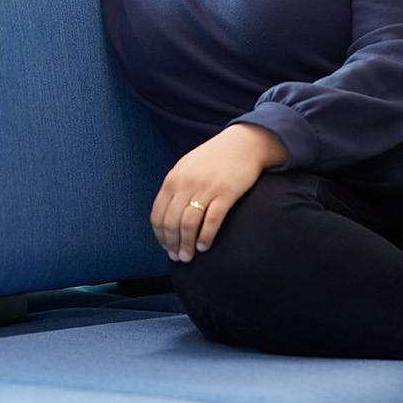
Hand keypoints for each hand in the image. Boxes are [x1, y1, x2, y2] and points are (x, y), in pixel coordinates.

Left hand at [149, 124, 287, 262]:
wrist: (244, 143)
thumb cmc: (215, 158)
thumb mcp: (188, 167)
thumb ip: (176, 187)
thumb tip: (166, 214)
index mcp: (173, 179)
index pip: (158, 214)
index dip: (160, 236)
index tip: (166, 248)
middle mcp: (186, 184)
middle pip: (171, 223)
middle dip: (172, 245)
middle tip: (178, 258)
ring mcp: (206, 188)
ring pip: (188, 225)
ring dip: (187, 245)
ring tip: (189, 256)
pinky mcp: (226, 193)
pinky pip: (211, 221)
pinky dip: (205, 237)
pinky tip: (205, 246)